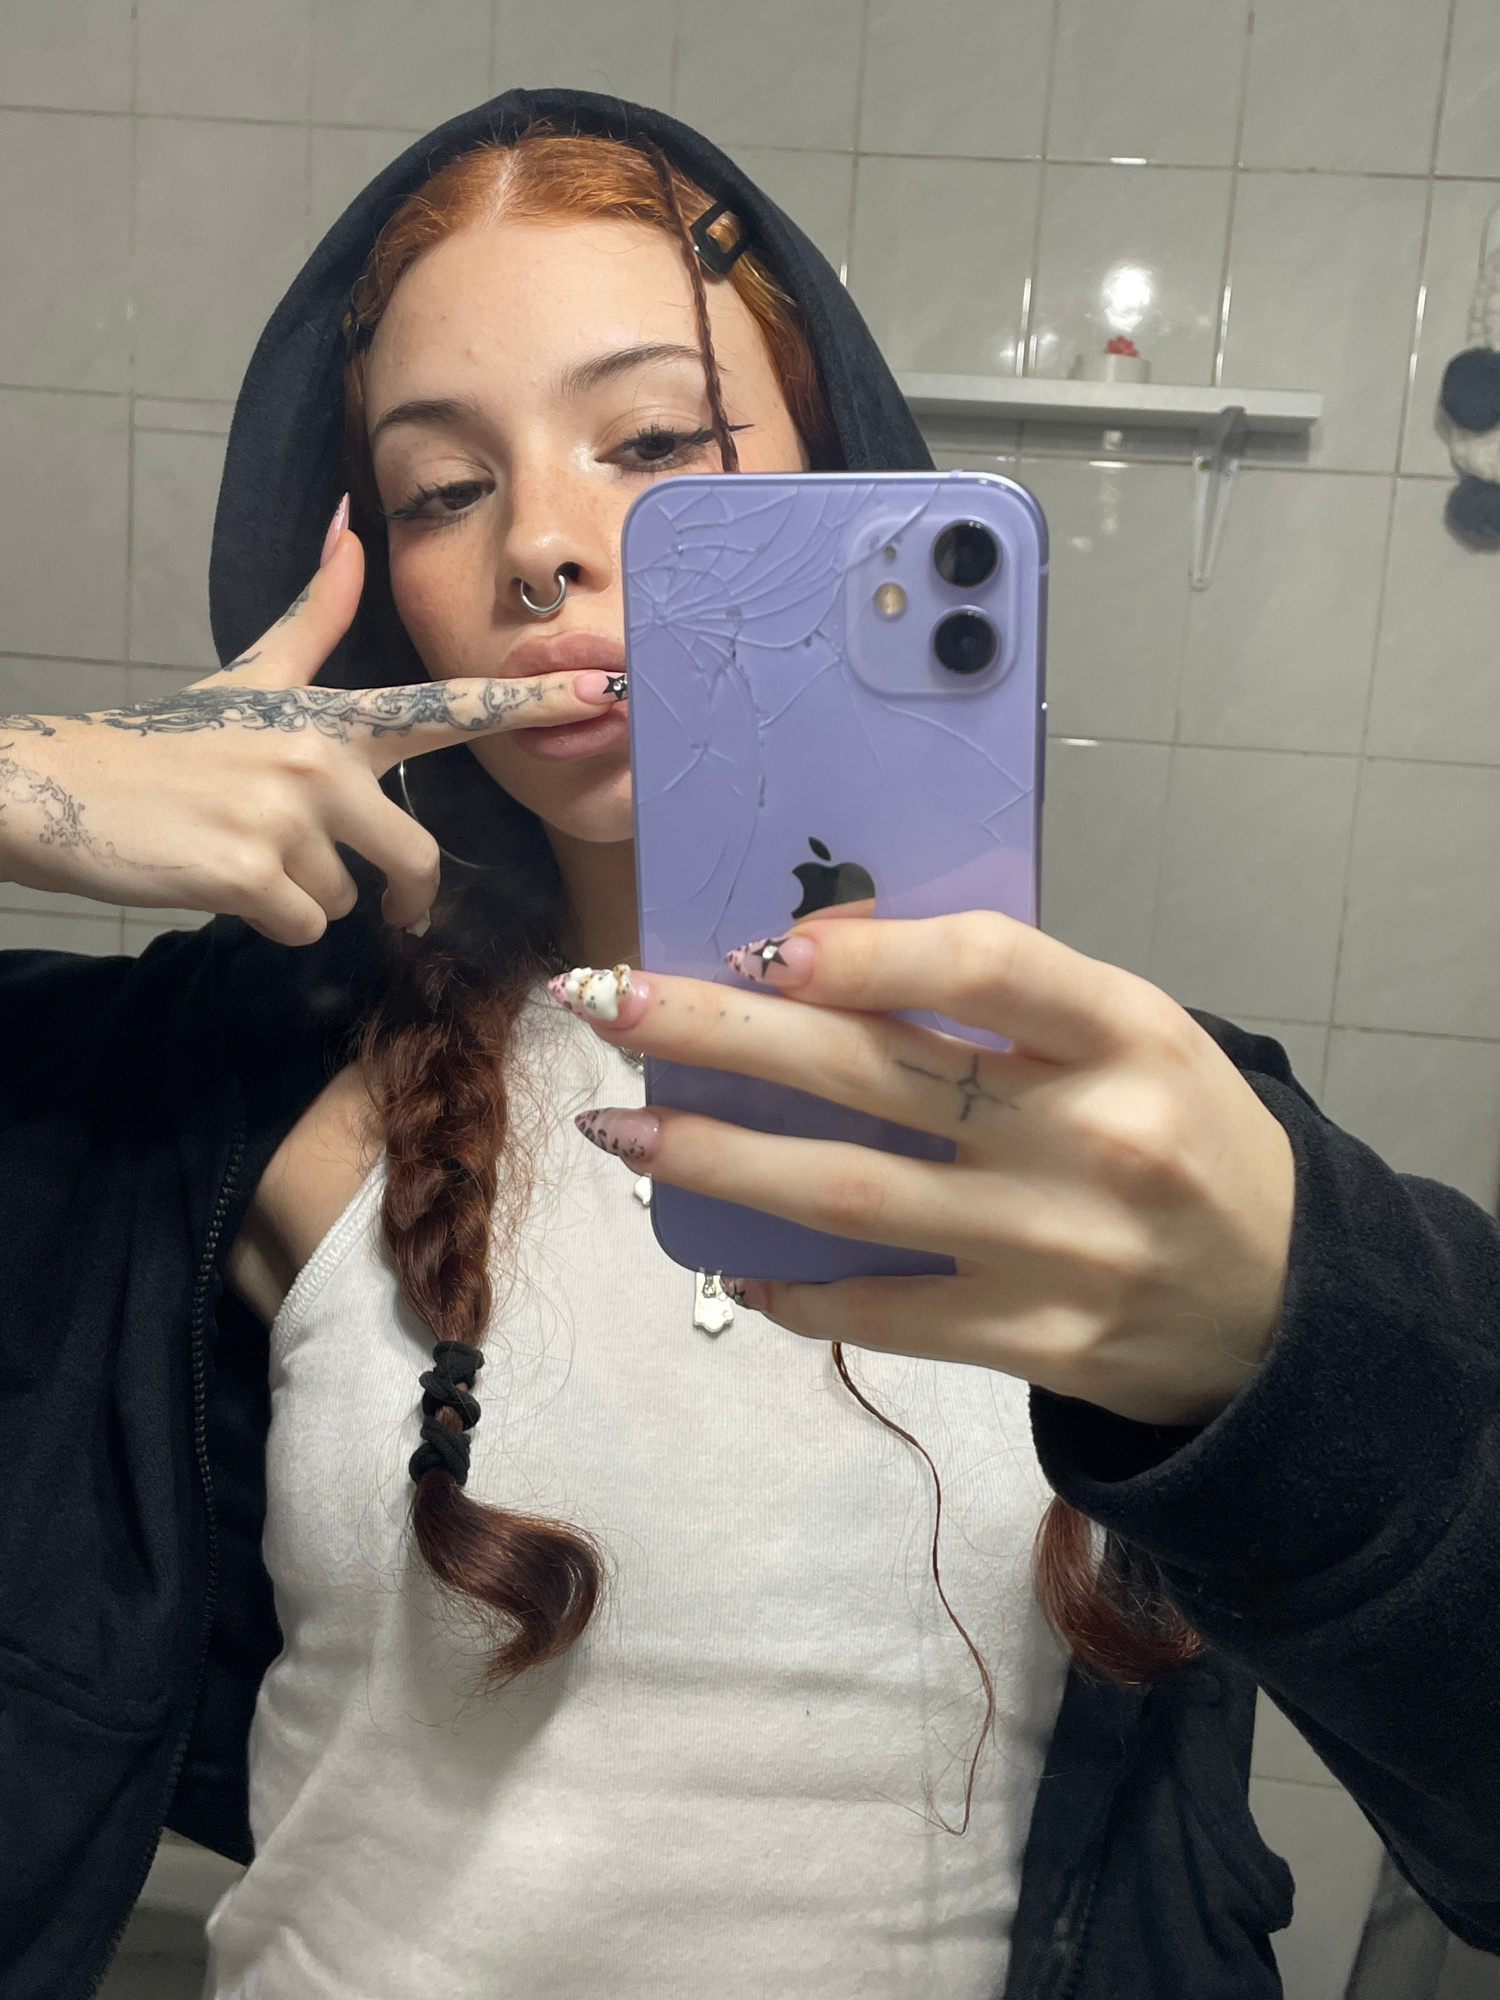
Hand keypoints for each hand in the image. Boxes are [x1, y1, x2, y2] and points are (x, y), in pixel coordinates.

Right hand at [0, 518, 621, 943]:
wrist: (65, 791)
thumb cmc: (168, 744)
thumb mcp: (250, 678)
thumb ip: (314, 618)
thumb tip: (349, 522)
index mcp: (330, 717)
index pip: (447, 711)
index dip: (529, 708)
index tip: (608, 692)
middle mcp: (320, 759)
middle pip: (414, 858)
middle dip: (400, 895)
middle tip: (387, 906)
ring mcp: (284, 816)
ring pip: (347, 900)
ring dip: (309, 898)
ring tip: (250, 858)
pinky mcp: (248, 873)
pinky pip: (302, 927)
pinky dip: (270, 922)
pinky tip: (226, 884)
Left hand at [554, 915, 1295, 1427]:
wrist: (1287, 1308)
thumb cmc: (1188, 1137)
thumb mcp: (1131, 1034)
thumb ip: (1006, 997)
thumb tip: (823, 956)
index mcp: (1126, 1034)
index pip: (984, 964)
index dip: (862, 951)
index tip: (756, 944)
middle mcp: (1090, 1138)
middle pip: (874, 1075)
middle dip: (721, 1035)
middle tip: (607, 1003)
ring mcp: (1056, 1250)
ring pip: (850, 1197)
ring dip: (718, 1161)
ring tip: (622, 1133)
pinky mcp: (1030, 1341)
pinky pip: (881, 1313)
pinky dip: (794, 1288)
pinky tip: (728, 1266)